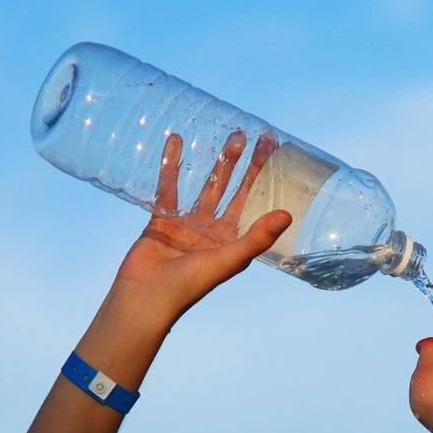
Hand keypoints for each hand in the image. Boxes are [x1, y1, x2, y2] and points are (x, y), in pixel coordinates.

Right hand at [108, 129, 292, 331]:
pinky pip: (167, 188)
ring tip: (224, 137)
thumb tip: (287, 215)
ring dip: (213, 163)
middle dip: (239, 164)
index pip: (252, 202)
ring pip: (203, 187)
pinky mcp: (161, 221)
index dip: (262, 177)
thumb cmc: (188, 285)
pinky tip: (175, 141)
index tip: (272, 149)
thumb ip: (256, 239)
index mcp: (231, 241)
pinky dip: (170, 165)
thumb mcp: (227, 260)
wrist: (144, 298)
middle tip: (245, 135)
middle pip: (230, 191)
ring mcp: (187, 226)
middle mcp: (212, 232)